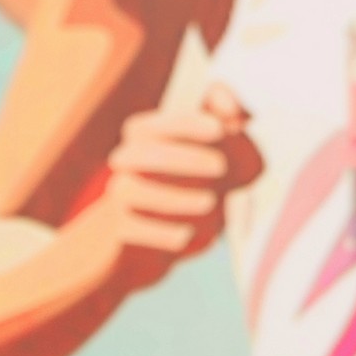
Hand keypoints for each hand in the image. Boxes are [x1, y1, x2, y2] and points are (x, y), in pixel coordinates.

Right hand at [96, 83, 263, 283]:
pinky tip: (187, 235)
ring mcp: (120, 198)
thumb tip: (235, 112)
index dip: (184, 123)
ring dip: (174, 197)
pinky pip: (134, 229)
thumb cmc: (187, 189)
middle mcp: (127, 165)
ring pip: (132, 192)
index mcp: (144, 140)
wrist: (141, 242)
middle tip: (221, 166)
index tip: (219, 129)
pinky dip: (161, 233)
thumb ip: (229, 130)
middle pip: (139, 153)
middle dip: (182, 157)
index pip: (151, 124)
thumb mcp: (213, 158)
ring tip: (210, 202)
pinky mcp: (121, 232)